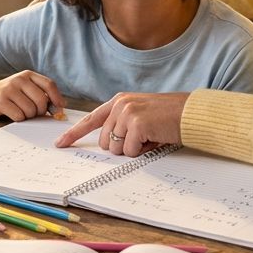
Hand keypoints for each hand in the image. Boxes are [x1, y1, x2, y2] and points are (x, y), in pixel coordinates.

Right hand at [0, 71, 65, 120]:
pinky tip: (13, 114)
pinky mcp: (1, 100)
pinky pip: (19, 115)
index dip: (57, 98)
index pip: (49, 84)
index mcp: (28, 75)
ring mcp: (10, 89)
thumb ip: (41, 95)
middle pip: (41, 100)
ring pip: (31, 110)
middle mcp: (19, 79)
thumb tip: (60, 107)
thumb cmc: (10, 95)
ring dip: (28, 116)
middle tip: (33, 113)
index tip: (59, 108)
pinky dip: (19, 119)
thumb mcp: (26, 89)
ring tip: (21, 112)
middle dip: (40, 111)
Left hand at [55, 92, 188, 156]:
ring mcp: (127, 113)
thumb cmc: (170, 118)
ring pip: (116, 149)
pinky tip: (155, 138)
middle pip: (105, 142)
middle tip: (144, 139)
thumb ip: (122, 125)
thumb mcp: (142, 116)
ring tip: (151, 136)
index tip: (60, 144)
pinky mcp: (137, 124)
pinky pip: (130, 151)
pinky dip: (144, 151)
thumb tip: (108, 146)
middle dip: (122, 147)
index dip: (74, 133)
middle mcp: (120, 104)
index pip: (91, 119)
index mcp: (119, 101)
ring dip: (134, 149)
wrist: (192, 113)